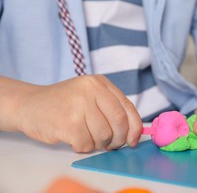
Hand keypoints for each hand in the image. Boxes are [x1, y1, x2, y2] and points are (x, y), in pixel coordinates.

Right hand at [12, 75, 141, 151]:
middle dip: (118, 139)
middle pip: (119, 123)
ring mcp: (78, 105)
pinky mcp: (67, 123)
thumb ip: (110, 108)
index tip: (134, 139)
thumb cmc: (63, 104)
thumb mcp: (89, 95)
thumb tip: (133, 132)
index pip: (127, 107)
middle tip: (111, 144)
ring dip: (97, 144)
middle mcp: (90, 90)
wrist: (28, 105)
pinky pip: (86, 144)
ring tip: (85, 136)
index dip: (135, 127)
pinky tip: (73, 138)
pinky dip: (82, 147)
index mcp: (99, 83)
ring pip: (104, 136)